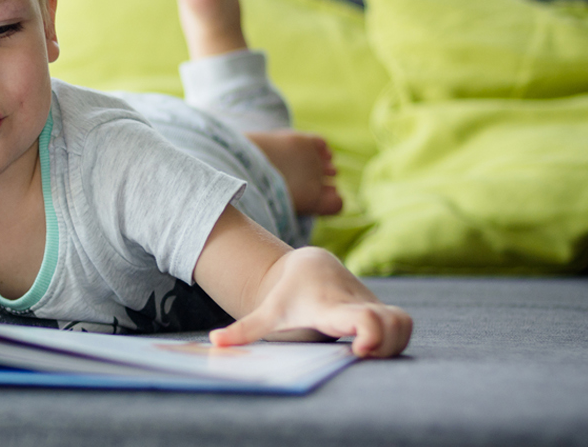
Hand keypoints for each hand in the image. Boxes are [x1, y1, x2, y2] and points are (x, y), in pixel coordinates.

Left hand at [208, 248, 412, 356]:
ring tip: (366, 352)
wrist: (312, 266)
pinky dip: (398, 340)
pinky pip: (405, 326)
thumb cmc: (289, 294)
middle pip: (392, 324)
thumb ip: (244, 329)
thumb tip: (214, 341)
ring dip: (394, 344)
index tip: (360, 349)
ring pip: (404, 325)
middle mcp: (358, 305)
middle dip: (386, 345)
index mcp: (330, 308)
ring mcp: (374, 307)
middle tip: (360, 354)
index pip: (363, 317)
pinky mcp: (383, 311)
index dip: (370, 333)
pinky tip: (375, 348)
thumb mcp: (267, 312)